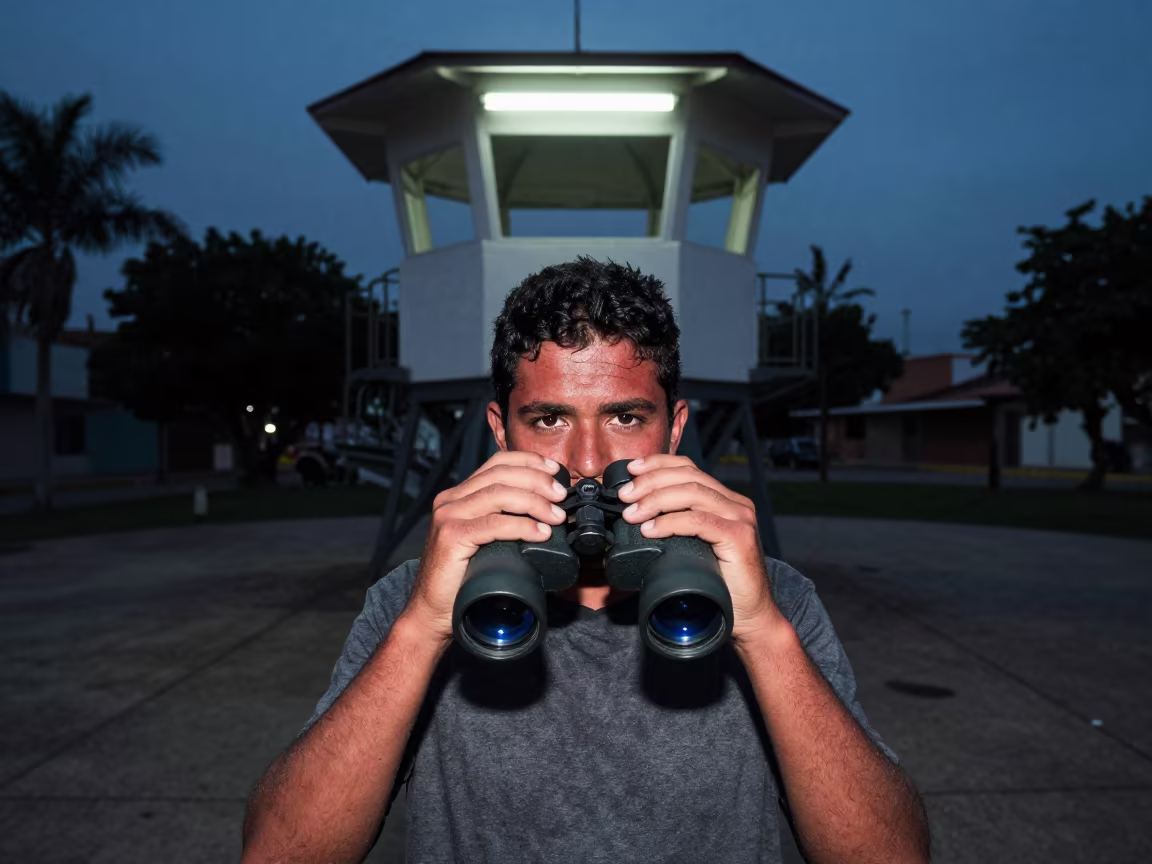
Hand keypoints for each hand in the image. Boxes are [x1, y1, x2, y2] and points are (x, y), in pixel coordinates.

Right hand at [402, 451, 569, 642]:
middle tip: (560, 496)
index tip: (554, 469)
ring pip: (499, 494)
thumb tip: (546, 514)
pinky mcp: (450, 536)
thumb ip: (502, 522)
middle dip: (537, 481)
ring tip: (556, 516)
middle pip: (501, 474)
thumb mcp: (484, 541)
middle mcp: (450, 500)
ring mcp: (448, 516)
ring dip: (535, 502)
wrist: (432, 612)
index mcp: (459, 495)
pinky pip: (493, 524)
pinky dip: (521, 526)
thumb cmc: (463, 580)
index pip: (497, 463)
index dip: (528, 461)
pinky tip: (539, 533)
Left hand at [616, 454, 787, 643]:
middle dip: (651, 482)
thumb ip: (677, 528)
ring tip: (632, 514)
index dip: (658, 464)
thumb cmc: (718, 585)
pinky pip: (699, 521)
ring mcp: (739, 518)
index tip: (631, 469)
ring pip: (692, 494)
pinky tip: (651, 530)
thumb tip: (635, 518)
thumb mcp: (693, 548)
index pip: (689, 468)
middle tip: (625, 496)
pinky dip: (670, 522)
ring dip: (655, 500)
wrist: (749, 616)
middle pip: (688, 476)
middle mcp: (735, 503)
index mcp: (725, 500)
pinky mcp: (739, 537)